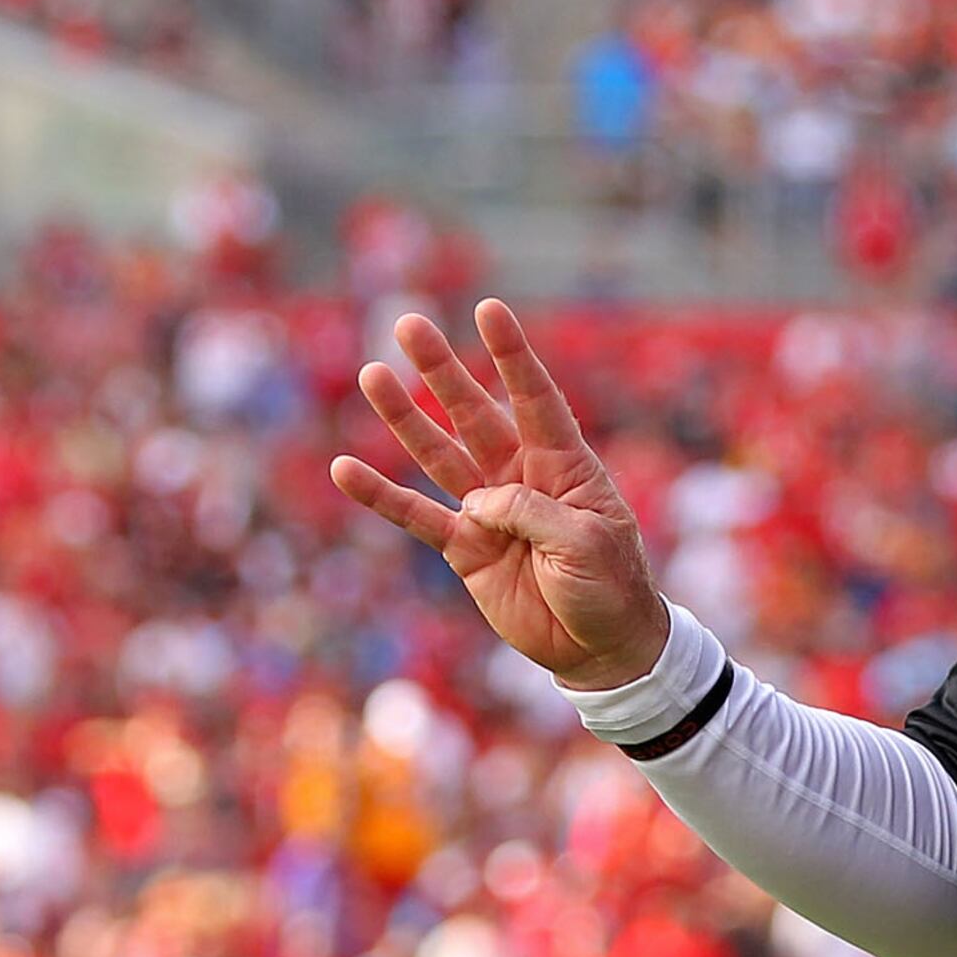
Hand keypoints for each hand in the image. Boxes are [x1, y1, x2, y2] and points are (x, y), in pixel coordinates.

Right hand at [330, 298, 670, 690]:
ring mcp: (488, 511)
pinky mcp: (464, 549)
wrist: (600, 647)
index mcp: (565, 464)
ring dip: (405, 418)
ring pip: (439, 454)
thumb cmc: (610, 586)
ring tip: (373, 375)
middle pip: (473, 413)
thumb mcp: (587, 544)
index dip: (511, 356)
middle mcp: (521, 476)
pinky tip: (345, 469)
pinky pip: (417, 516)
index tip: (487, 309)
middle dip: (442, 370)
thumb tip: (475, 501)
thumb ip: (531, 512)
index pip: (535, 398)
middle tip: (409, 324)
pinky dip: (381, 496)